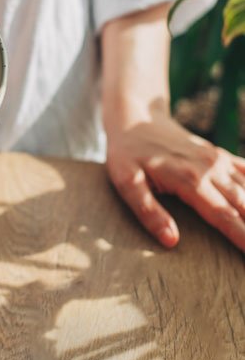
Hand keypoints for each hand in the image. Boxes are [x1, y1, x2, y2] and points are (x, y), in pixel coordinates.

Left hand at [106, 108, 244, 249]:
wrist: (134, 118)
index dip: (244, 239)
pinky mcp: (221, 156)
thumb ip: (147, 211)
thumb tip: (171, 241)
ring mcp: (219, 161)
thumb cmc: (127, 153)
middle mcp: (211, 169)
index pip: (224, 217)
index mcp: (189, 180)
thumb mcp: (126, 181)